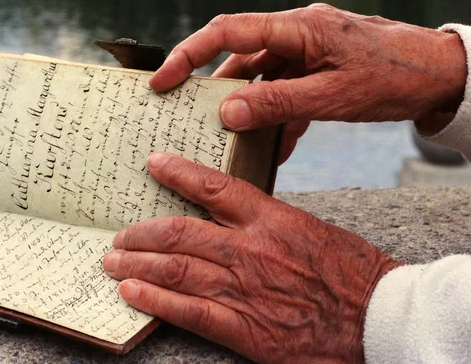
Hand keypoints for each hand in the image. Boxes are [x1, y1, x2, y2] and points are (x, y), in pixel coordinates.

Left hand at [103, 152, 401, 363]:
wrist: (379, 318)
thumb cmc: (350, 270)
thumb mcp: (308, 228)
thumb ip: (266, 219)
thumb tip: (230, 210)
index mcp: (269, 218)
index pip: (213, 186)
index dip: (178, 173)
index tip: (154, 163)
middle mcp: (249, 249)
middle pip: (180, 231)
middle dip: (142, 232)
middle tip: (119, 234)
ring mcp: (244, 289)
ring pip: (176, 268)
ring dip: (138, 263)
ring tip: (112, 261)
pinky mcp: (245, 329)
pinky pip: (190, 312)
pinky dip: (156, 301)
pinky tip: (132, 294)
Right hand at [149, 4, 466, 162]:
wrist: (441, 73)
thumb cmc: (394, 77)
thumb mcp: (333, 97)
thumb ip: (277, 103)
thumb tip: (227, 112)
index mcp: (297, 28)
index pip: (228, 31)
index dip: (188, 54)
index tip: (162, 80)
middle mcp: (296, 32)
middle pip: (238, 53)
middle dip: (211, 84)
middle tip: (185, 112)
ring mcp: (306, 49)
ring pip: (260, 74)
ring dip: (245, 104)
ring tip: (230, 137)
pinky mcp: (317, 66)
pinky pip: (285, 88)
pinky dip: (276, 114)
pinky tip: (274, 145)